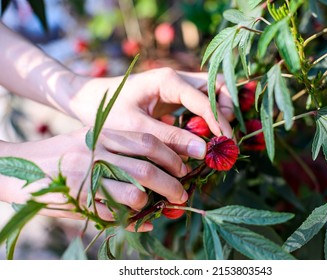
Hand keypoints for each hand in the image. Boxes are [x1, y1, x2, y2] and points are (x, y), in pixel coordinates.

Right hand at [0, 128, 187, 231]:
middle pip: (146, 170)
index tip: (183, 168)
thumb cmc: (62, 151)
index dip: (172, 156)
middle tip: (182, 195)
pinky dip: (134, 221)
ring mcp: (85, 179)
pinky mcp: (77, 202)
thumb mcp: (91, 137)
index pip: (148, 142)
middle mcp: (96, 154)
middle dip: (171, 185)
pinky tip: (144, 222)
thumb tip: (159, 163)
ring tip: (158, 206)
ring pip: (132, 194)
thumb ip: (121, 146)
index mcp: (102, 134)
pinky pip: (113, 215)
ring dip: (151, 204)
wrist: (20, 166)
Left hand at [66, 68, 234, 158]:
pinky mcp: (172, 96)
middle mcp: (176, 78)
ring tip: (218, 139)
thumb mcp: (137, 127)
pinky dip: (206, 117)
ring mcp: (176, 86)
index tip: (225, 144)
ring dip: (218, 113)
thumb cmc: (106, 110)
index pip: (205, 99)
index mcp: (168, 80)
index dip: (219, 122)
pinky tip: (204, 136)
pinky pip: (198, 103)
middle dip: (225, 110)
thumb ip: (170, 138)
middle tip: (225, 138)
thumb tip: (203, 151)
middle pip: (215, 86)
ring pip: (210, 93)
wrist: (87, 99)